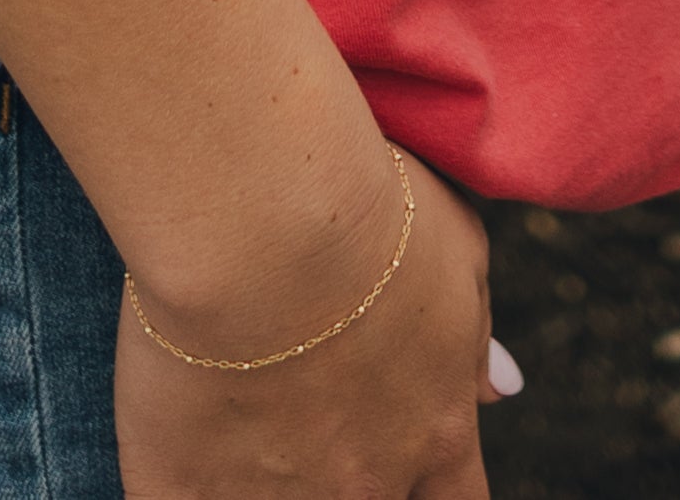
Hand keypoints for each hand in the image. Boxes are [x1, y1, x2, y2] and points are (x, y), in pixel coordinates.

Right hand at [112, 148, 512, 496]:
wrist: (259, 219)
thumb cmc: (365, 208)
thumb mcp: (456, 250)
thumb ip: (475, 335)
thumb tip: (504, 390)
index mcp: (435, 433)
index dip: (430, 482)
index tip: (404, 451)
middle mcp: (365, 483)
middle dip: (350, 469)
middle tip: (310, 401)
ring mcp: (274, 498)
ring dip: (263, 468)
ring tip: (240, 397)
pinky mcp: (182, 489)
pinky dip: (179, 476)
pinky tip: (174, 430)